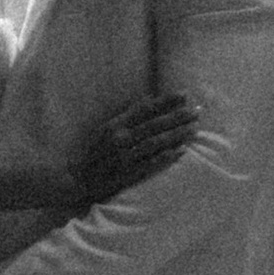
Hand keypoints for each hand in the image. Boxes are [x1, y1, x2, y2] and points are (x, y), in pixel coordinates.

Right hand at [61, 93, 199, 213]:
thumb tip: (148, 100)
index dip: (165, 101)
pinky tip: (181, 152)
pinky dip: (166, 157)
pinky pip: (150, 165)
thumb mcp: (105, 129)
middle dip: (178, 117)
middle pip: (154, 125)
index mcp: (114, 125)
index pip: (144, 109)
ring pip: (155, 143)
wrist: (76, 179)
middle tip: (197, 111)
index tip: (184, 95)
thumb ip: (127, 116)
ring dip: (176, 135)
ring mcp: (123, 157)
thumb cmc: (92, 153)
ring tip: (194, 129)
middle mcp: (119, 139)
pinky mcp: (126, 175)